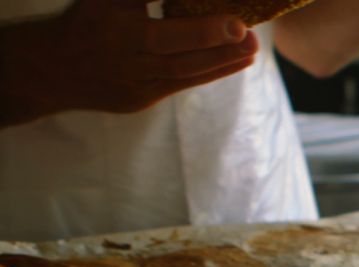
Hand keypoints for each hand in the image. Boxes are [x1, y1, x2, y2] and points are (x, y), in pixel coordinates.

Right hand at [0, 0, 258, 124]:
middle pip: (183, 57)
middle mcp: (129, 62)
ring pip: (186, 75)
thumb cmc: (88, 22)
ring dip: (222, 64)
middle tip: (253, 38)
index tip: (237, 23)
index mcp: (120, 33)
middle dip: (221, 49)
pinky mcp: (141, 101)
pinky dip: (207, 74)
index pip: (169, 32)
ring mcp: (136, 85)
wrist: (54, 68)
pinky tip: (231, 64)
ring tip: (251, 52)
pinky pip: (180, 85)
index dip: (205, 31)